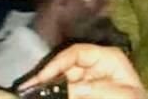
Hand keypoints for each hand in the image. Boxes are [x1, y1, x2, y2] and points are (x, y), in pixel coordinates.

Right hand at [19, 44, 147, 98]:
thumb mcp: (121, 95)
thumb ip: (93, 90)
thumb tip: (66, 89)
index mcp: (107, 57)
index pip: (76, 52)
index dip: (56, 63)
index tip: (40, 78)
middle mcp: (95, 65)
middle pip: (64, 67)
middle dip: (46, 77)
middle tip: (26, 90)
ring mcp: (88, 81)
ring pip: (61, 80)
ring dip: (47, 87)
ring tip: (29, 93)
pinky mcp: (83, 92)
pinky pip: (66, 90)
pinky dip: (54, 92)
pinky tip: (42, 94)